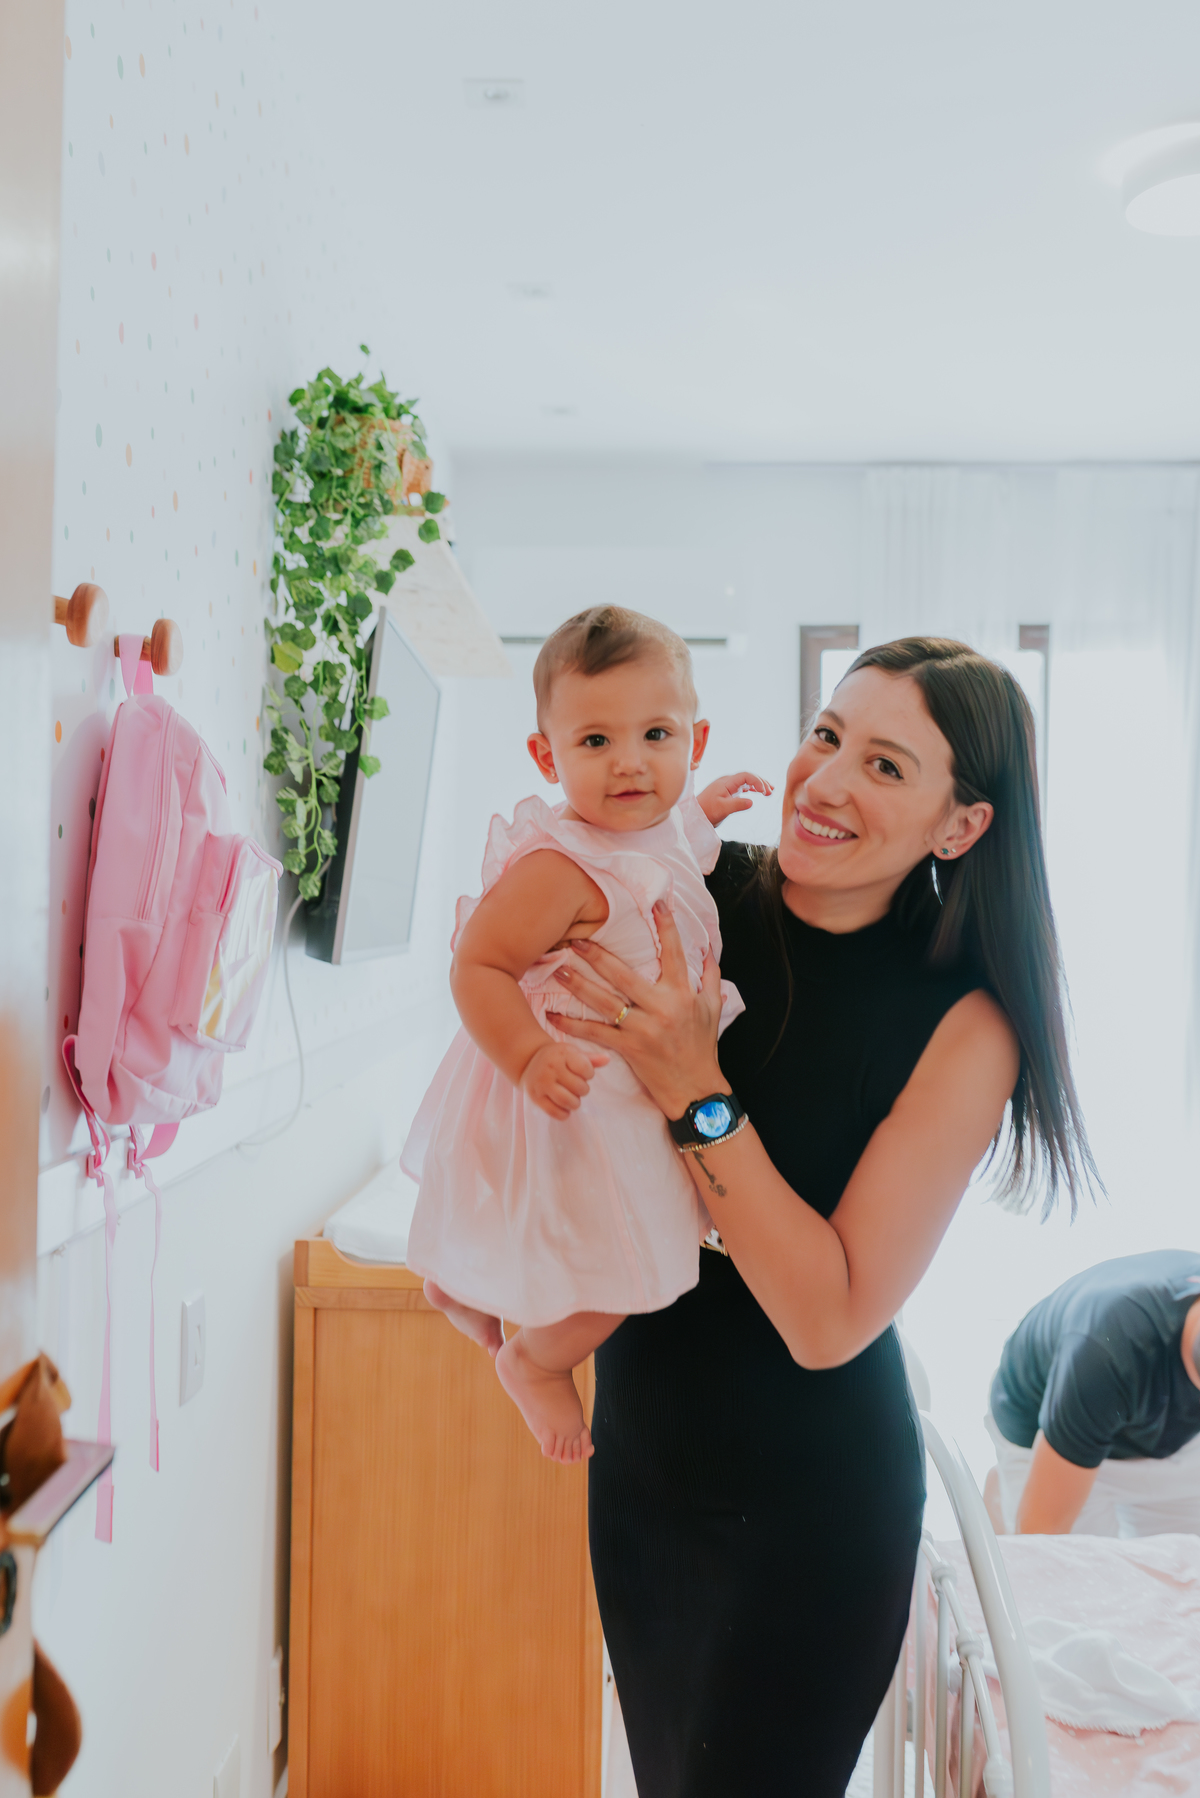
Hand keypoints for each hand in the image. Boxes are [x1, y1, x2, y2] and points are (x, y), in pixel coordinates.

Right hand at [520, 1041, 608, 1121]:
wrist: (529, 1061)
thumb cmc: (557, 1058)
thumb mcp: (572, 1053)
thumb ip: (591, 1059)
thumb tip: (607, 1059)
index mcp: (562, 1054)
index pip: (586, 1069)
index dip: (589, 1074)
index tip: (583, 1073)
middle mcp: (551, 1068)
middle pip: (579, 1088)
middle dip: (583, 1090)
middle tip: (576, 1086)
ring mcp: (542, 1083)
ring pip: (568, 1102)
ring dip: (575, 1103)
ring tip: (572, 1097)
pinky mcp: (536, 1098)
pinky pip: (556, 1113)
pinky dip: (564, 1113)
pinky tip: (563, 1106)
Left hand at [552, 902, 726, 1119]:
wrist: (696, 1090)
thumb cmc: (702, 1048)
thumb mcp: (713, 1010)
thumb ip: (711, 978)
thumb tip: (708, 951)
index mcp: (682, 994)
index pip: (674, 953)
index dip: (666, 927)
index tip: (654, 904)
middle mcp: (662, 1008)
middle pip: (624, 975)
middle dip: (598, 956)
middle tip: (576, 939)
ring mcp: (643, 1029)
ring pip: (605, 1002)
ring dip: (579, 985)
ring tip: (558, 970)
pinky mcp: (629, 1049)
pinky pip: (596, 1033)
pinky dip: (572, 1025)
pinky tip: (553, 1017)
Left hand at [696, 771, 773, 825]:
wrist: (696, 815)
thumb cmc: (707, 811)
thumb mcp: (723, 809)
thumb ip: (737, 805)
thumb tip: (752, 802)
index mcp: (726, 782)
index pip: (745, 776)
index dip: (757, 781)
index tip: (764, 791)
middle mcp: (728, 782)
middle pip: (748, 777)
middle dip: (760, 782)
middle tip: (770, 791)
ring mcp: (728, 786)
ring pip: (746, 782)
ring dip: (758, 785)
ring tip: (769, 791)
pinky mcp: (727, 792)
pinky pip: (742, 787)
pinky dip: (752, 789)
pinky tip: (758, 792)